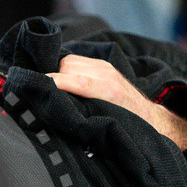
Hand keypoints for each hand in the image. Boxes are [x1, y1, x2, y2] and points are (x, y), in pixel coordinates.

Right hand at [48, 54, 186, 150]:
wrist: (149, 118)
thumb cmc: (126, 125)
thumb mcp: (102, 124)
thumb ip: (80, 115)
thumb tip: (55, 112)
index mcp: (108, 89)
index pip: (74, 78)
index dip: (53, 81)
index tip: (37, 86)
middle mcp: (107, 74)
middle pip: (67, 66)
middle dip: (54, 78)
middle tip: (46, 93)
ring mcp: (105, 67)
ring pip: (70, 61)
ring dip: (60, 73)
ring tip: (57, 88)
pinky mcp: (104, 65)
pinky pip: (77, 61)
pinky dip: (67, 70)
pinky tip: (66, 81)